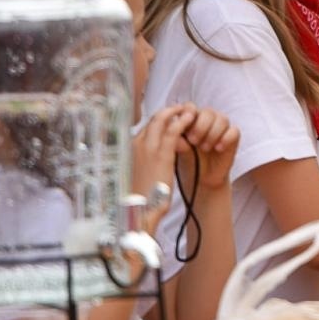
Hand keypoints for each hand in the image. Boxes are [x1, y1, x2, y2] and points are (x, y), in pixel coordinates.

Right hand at [133, 106, 195, 234]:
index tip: (169, 117)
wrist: (138, 210)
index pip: (145, 127)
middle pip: (152, 120)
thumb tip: (150, 158)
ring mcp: (148, 148)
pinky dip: (181, 121)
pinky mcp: (161, 153)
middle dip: (167, 112)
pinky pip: (173, 130)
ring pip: (161, 119)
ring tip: (187, 111)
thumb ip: (143, 161)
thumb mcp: (137, 173)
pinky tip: (190, 119)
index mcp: (129, 149)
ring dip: (175, 112)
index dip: (158, 120)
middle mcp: (136, 144)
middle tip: (180, 109)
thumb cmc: (138, 195)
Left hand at [178, 107, 238, 190]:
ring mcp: (221, 128)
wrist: (203, 180)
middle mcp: (207, 121)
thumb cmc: (188, 163)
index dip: (188, 113)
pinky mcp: (233, 137)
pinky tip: (218, 149)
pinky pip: (234, 130)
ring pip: (222, 118)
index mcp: (191, 120)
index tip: (184, 127)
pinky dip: (226, 139)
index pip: (191, 107)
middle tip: (193, 141)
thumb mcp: (178, 153)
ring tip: (205, 148)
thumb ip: (176, 141)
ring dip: (213, 133)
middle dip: (201, 126)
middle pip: (208, 111)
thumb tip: (174, 130)